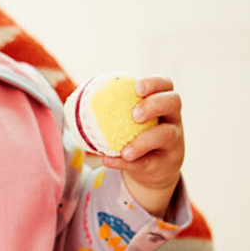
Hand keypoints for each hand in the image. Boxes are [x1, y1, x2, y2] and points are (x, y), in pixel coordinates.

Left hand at [102, 75, 184, 216]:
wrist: (152, 167)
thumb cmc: (134, 135)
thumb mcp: (126, 121)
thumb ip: (110, 111)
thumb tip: (76, 105)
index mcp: (162, 102)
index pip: (165, 84)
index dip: (154, 82)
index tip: (137, 87)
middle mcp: (172, 118)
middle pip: (173, 102)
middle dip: (153, 105)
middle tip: (134, 114)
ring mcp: (173, 140)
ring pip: (165, 135)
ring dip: (143, 141)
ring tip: (125, 151)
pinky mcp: (166, 163)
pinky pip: (147, 162)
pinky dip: (126, 163)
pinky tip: (108, 160)